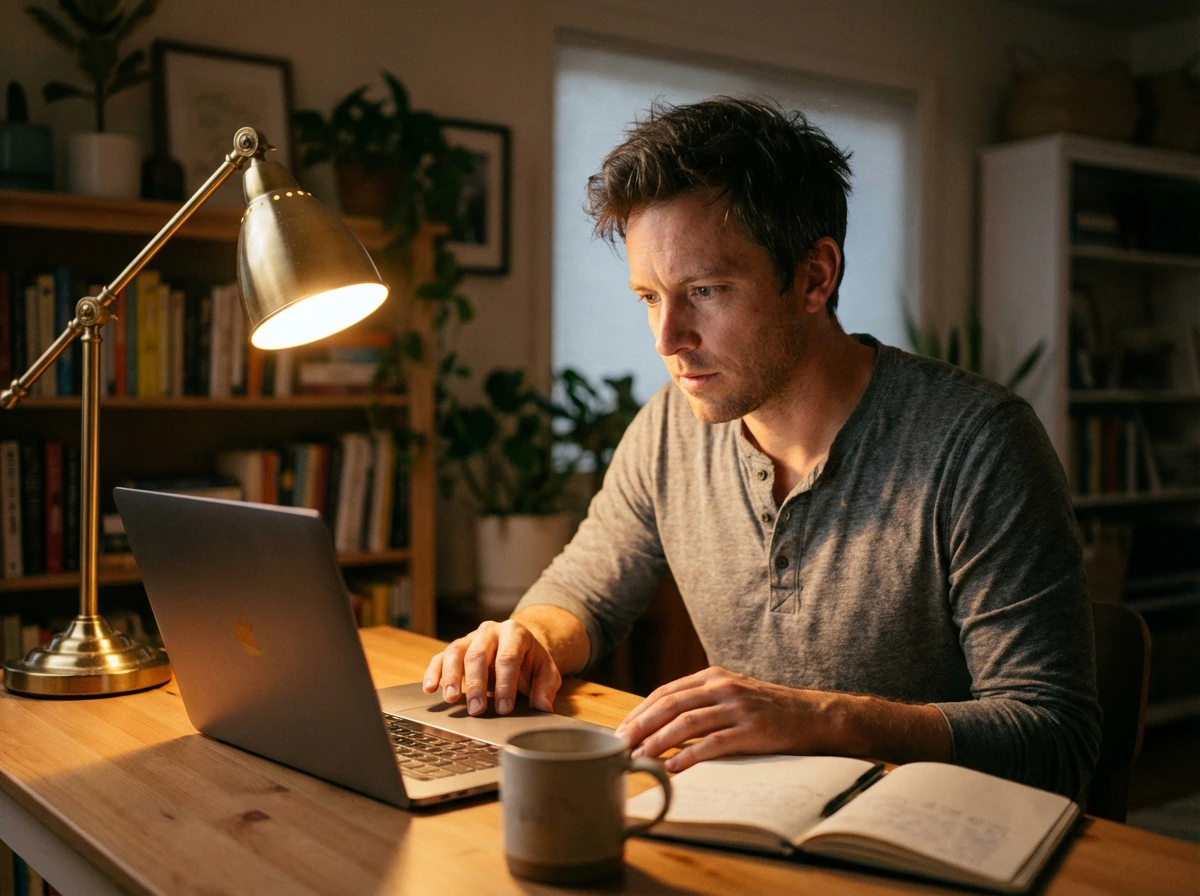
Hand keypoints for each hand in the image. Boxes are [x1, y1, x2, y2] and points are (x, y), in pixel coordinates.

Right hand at [421, 619, 562, 715]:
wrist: (518, 645)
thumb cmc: (531, 661)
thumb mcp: (546, 672)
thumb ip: (546, 688)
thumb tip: (543, 707)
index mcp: (515, 633)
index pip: (508, 658)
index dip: (505, 684)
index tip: (504, 709)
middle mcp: (490, 631)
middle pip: (478, 654)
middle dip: (476, 684)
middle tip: (476, 710)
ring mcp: (470, 638)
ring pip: (456, 652)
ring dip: (451, 677)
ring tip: (450, 699)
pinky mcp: (456, 648)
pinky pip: (440, 657)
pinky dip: (433, 672)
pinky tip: (429, 688)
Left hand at [615, 666, 835, 771]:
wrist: (812, 715)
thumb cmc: (767, 709)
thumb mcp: (731, 695)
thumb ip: (700, 702)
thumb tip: (659, 725)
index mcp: (713, 676)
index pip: (665, 692)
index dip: (639, 711)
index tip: (620, 730)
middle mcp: (722, 687)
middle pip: (670, 704)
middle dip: (640, 725)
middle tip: (619, 744)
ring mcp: (737, 708)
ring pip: (687, 722)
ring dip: (658, 741)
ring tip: (639, 757)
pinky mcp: (752, 730)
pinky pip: (713, 744)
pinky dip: (689, 756)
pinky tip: (673, 768)